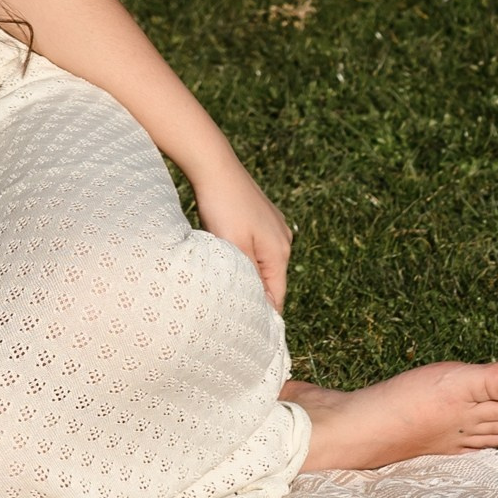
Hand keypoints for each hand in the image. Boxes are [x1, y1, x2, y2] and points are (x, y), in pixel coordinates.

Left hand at [188, 151, 292, 312]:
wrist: (214, 166)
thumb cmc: (223, 206)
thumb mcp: (234, 246)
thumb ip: (251, 277)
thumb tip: (266, 307)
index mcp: (279, 252)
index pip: (277, 296)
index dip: (264, 315)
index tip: (247, 331)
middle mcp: (283, 240)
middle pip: (271, 281)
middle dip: (254, 295)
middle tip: (232, 312)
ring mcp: (273, 227)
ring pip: (262, 264)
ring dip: (247, 275)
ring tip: (227, 285)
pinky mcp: (261, 218)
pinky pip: (255, 247)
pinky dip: (244, 257)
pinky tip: (227, 256)